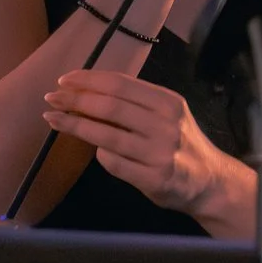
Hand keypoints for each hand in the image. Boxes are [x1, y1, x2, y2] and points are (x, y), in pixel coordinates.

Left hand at [43, 70, 249, 225]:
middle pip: (110, 107)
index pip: (120, 84)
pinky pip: (114, 163)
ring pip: (107, 136)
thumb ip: (135, 103)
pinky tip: (94, 150)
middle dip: (75, 100)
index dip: (88, 80)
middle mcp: (166, 124)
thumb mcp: (166, 114)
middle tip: (51, 98)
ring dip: (75, 125)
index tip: (64, 80)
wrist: (209, 182)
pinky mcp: (154, 179)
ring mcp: (161, 153)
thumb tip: (85, 90)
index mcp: (168, 102)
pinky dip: (100, 155)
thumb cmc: (179, 143)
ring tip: (53, 119)